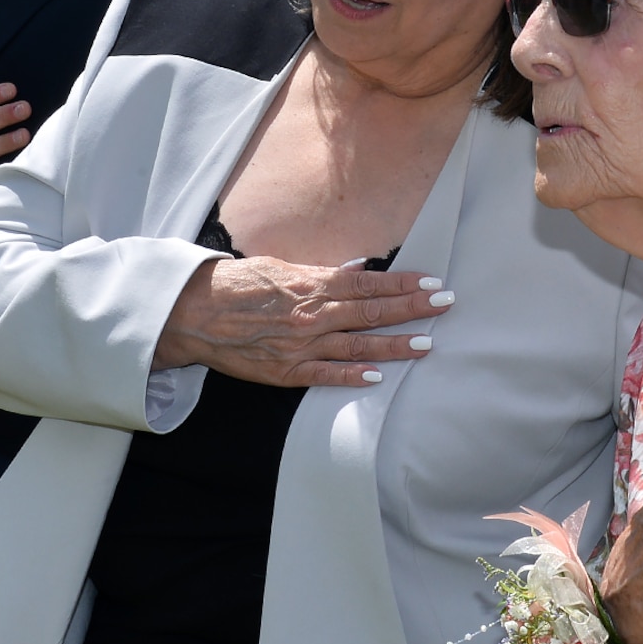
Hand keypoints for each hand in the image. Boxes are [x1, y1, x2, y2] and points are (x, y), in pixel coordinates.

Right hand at [152, 257, 455, 386]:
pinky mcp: (287, 371)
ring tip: (427, 343)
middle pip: (371, 311)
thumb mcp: (283, 266)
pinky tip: (379, 376)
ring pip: (357, 345)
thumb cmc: (239, 285)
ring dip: (395, 344)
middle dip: (412, 309)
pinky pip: (326, 375)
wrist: (196, 312)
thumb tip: (360, 267)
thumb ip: (324, 271)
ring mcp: (302, 345)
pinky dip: (352, 376)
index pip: (368, 284)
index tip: (431, 283)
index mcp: (312, 285)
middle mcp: (313, 314)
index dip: (403, 285)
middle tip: (445, 305)